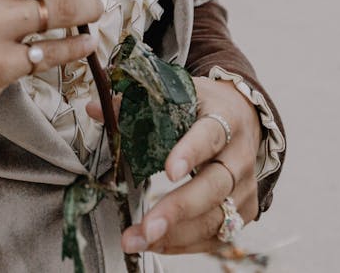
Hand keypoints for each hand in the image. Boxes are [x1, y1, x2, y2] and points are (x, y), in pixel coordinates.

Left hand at [120, 77, 261, 255]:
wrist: (243, 118)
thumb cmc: (203, 106)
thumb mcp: (177, 95)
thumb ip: (137, 103)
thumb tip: (95, 108)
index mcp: (223, 117)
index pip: (209, 134)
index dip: (190, 152)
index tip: (168, 171)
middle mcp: (239, 155)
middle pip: (214, 185)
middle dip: (179, 209)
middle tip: (148, 227)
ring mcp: (244, 186)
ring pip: (215, 217)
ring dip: (175, 235)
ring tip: (138, 240)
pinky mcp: (244, 211)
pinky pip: (216, 236)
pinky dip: (185, 244)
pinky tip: (157, 244)